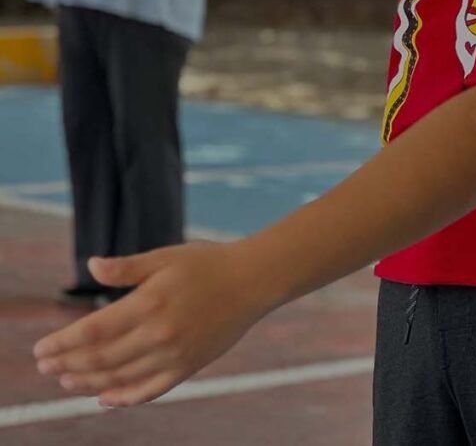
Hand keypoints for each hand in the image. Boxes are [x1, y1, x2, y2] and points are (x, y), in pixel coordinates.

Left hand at [33, 241, 263, 406]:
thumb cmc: (209, 262)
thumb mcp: (166, 257)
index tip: (41, 350)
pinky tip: (105, 398)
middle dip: (68, 365)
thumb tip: (91, 266)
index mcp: (151, 302)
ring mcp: (175, 354)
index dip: (64, 343)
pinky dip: (123, 399)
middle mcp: (160, 333)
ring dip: (88, 383)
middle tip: (45, 367)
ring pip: (121, 378)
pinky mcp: (189, 366)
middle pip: (101, 359)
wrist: (254, 280)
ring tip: (67, 381)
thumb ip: (127, 268)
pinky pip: (150, 390)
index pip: (94, 331)